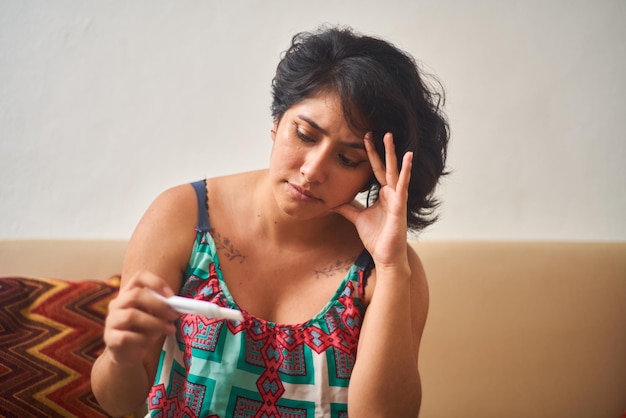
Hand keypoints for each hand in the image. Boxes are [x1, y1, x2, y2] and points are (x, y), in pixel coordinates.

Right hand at [103, 271, 179, 366]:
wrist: (127, 354)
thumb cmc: (143, 330)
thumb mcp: (155, 316)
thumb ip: (163, 309)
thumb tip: (178, 307)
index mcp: (129, 293)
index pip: (139, 277)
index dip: (156, 282)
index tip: (171, 295)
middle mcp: (117, 304)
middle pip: (135, 295)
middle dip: (159, 304)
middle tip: (174, 315)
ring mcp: (111, 320)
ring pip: (131, 315)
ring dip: (155, 323)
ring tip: (168, 330)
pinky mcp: (110, 338)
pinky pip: (126, 336)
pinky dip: (142, 339)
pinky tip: (149, 342)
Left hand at [333, 132, 411, 267]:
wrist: (385, 256)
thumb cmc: (376, 238)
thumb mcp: (357, 218)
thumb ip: (347, 208)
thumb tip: (332, 201)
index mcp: (383, 195)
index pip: (375, 170)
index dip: (371, 155)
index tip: (365, 138)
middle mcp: (391, 193)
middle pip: (385, 166)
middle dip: (381, 149)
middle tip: (378, 131)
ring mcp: (397, 198)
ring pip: (394, 172)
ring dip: (393, 154)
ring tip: (391, 138)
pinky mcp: (400, 206)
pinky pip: (402, 185)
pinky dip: (405, 171)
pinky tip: (408, 158)